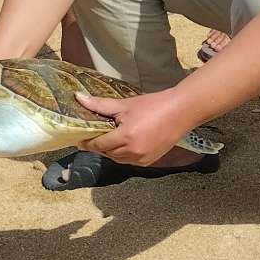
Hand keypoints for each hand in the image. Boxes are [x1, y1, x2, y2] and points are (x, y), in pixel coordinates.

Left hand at [74, 88, 193, 166]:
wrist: (181, 111)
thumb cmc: (154, 105)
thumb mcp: (125, 105)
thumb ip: (100, 105)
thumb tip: (79, 98)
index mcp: (125, 137)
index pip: (98, 145)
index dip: (87, 142)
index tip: (79, 138)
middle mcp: (132, 152)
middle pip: (106, 153)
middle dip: (98, 146)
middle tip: (92, 136)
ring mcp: (141, 159)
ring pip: (117, 159)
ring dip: (110, 151)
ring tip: (107, 139)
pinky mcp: (149, 161)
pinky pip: (129, 161)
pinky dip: (122, 154)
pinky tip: (122, 144)